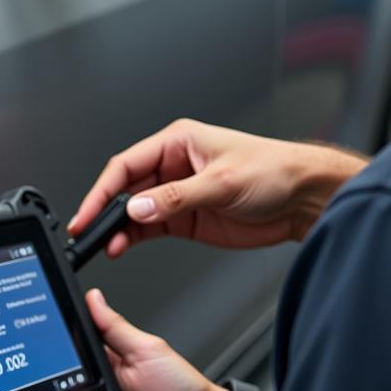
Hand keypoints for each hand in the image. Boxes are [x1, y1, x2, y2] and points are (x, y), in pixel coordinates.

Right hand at [69, 118, 366, 256]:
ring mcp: (179, 193)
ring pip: (135, 211)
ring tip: (108, 247)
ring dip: (119, 229)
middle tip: (89, 234)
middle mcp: (173, 165)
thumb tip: (138, 208)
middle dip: (106, 211)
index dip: (102, 189)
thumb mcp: (222, 182)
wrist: (304, 199)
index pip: (126, 164)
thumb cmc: (273, 172)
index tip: (87, 212)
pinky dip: (134, 238)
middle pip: (126, 188)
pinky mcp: (187, 218)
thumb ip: (176, 197)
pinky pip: (151, 227)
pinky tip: (123, 247)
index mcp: (178, 142)